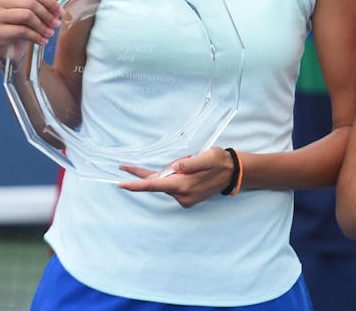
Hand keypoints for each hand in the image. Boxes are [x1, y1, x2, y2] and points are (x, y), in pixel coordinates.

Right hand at [0, 0, 63, 61]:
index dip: (51, 2)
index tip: (61, 13)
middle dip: (47, 15)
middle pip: (30, 3)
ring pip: (26, 16)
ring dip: (42, 26)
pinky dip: (36, 36)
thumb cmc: (23, 24)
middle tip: (56, 24)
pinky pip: (21, 31)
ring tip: (50, 34)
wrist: (11, 47)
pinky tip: (42, 41)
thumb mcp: (36, 5)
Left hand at [117, 146, 234, 208]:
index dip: (136, 184)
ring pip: (164, 183)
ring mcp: (184, 199)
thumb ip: (190, 163)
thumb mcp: (208, 157)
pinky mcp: (186, 198)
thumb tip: (174, 167)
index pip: (155, 185)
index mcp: (185, 185)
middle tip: (124, 165)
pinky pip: (171, 185)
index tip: (121, 184)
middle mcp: (182, 195)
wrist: (234, 173)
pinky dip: (173, 176)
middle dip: (146, 173)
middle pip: (156, 183)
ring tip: (188, 161)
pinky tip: (185, 169)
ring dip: (169, 171)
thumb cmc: (220, 162)